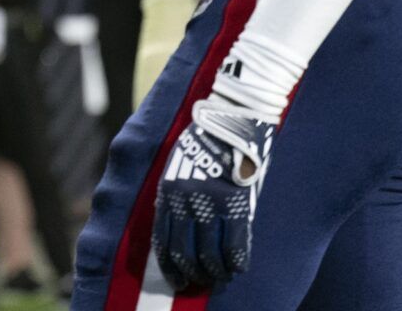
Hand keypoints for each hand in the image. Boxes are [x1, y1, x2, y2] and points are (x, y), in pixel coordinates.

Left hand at [153, 100, 272, 291]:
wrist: (231, 118)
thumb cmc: (205, 139)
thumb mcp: (178, 162)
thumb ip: (176, 192)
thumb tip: (176, 224)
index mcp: (167, 191)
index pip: (163, 241)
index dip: (170, 267)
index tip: (177, 280)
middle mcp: (185, 201)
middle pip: (184, 252)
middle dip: (191, 273)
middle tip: (200, 282)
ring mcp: (211, 203)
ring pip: (209, 254)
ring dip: (214, 272)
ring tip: (220, 278)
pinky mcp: (236, 202)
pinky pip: (235, 245)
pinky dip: (236, 262)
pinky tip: (238, 268)